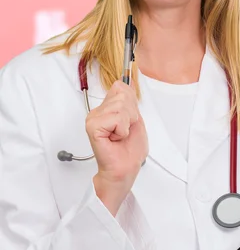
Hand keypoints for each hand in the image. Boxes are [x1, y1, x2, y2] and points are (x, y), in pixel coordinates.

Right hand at [86, 80, 147, 215]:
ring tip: (120, 136)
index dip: (131, 103)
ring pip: (121, 106)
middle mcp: (98, 112)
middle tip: (125, 131)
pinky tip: (115, 139)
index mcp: (107, 109)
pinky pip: (117, 118)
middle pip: (123, 95)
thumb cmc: (130, 149)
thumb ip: (131, 100)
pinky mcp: (93, 126)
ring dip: (127, 123)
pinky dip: (122, 130)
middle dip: (132, 115)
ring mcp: (93, 118)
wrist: (125, 168)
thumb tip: (127, 82)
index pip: (120, 87)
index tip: (129, 120)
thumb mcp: (136, 119)